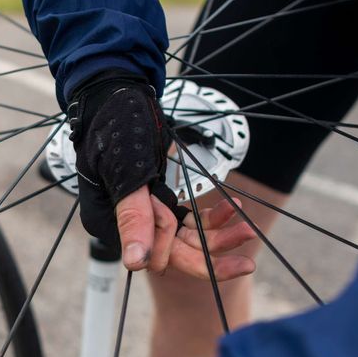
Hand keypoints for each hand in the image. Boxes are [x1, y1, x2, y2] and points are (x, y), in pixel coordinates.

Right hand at [70, 76, 256, 275]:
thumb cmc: (118, 124)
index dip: (179, 249)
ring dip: (218, 236)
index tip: (189, 220)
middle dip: (210, 256)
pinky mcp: (161, 201)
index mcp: (109, 223)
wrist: (120, 92)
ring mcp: (145, 213)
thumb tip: (136, 262)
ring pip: (186, 239)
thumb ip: (133, 217)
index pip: (152, 256)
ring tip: (248, 227)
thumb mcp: (128, 171)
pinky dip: (211, 216)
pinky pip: (190, 221)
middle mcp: (126, 224)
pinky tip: (232, 206)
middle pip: (174, 254)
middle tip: (247, 264)